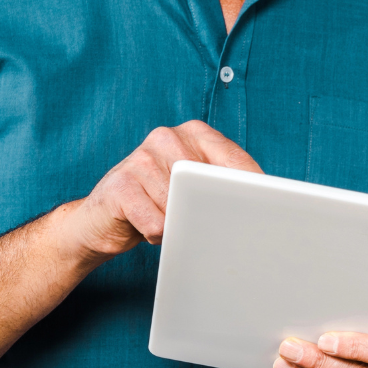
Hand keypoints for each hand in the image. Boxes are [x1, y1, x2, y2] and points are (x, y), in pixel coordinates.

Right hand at [58, 120, 261, 259]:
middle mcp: (167, 138)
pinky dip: (159, 234)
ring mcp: (141, 158)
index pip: (235, 159)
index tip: (269, 209)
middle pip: (209, 183)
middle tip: (211, 226)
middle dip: (214, 210)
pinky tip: (147, 227)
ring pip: (183, 205)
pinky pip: (157, 222)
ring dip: (181, 225)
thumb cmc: (157, 203)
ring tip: (168, 220)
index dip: (254, 188)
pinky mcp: (120, 186)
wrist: (99, 221)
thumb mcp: (192, 187)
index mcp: (193, 132)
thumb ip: (221, 183)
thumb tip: (263, 199)